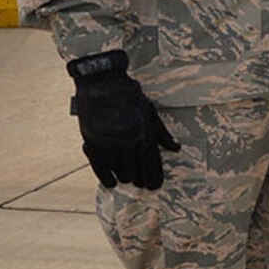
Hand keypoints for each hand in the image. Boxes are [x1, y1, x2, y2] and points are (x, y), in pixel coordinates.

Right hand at [67, 50, 179, 190]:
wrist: (102, 82)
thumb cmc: (129, 96)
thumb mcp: (149, 111)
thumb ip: (162, 133)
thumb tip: (176, 149)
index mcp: (143, 132)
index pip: (151, 164)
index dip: (153, 178)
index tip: (154, 186)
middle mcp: (126, 140)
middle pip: (135, 172)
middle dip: (139, 178)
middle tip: (141, 181)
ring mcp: (108, 142)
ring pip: (119, 172)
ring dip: (125, 176)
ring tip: (128, 176)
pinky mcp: (92, 142)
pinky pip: (99, 168)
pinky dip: (106, 178)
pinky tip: (112, 182)